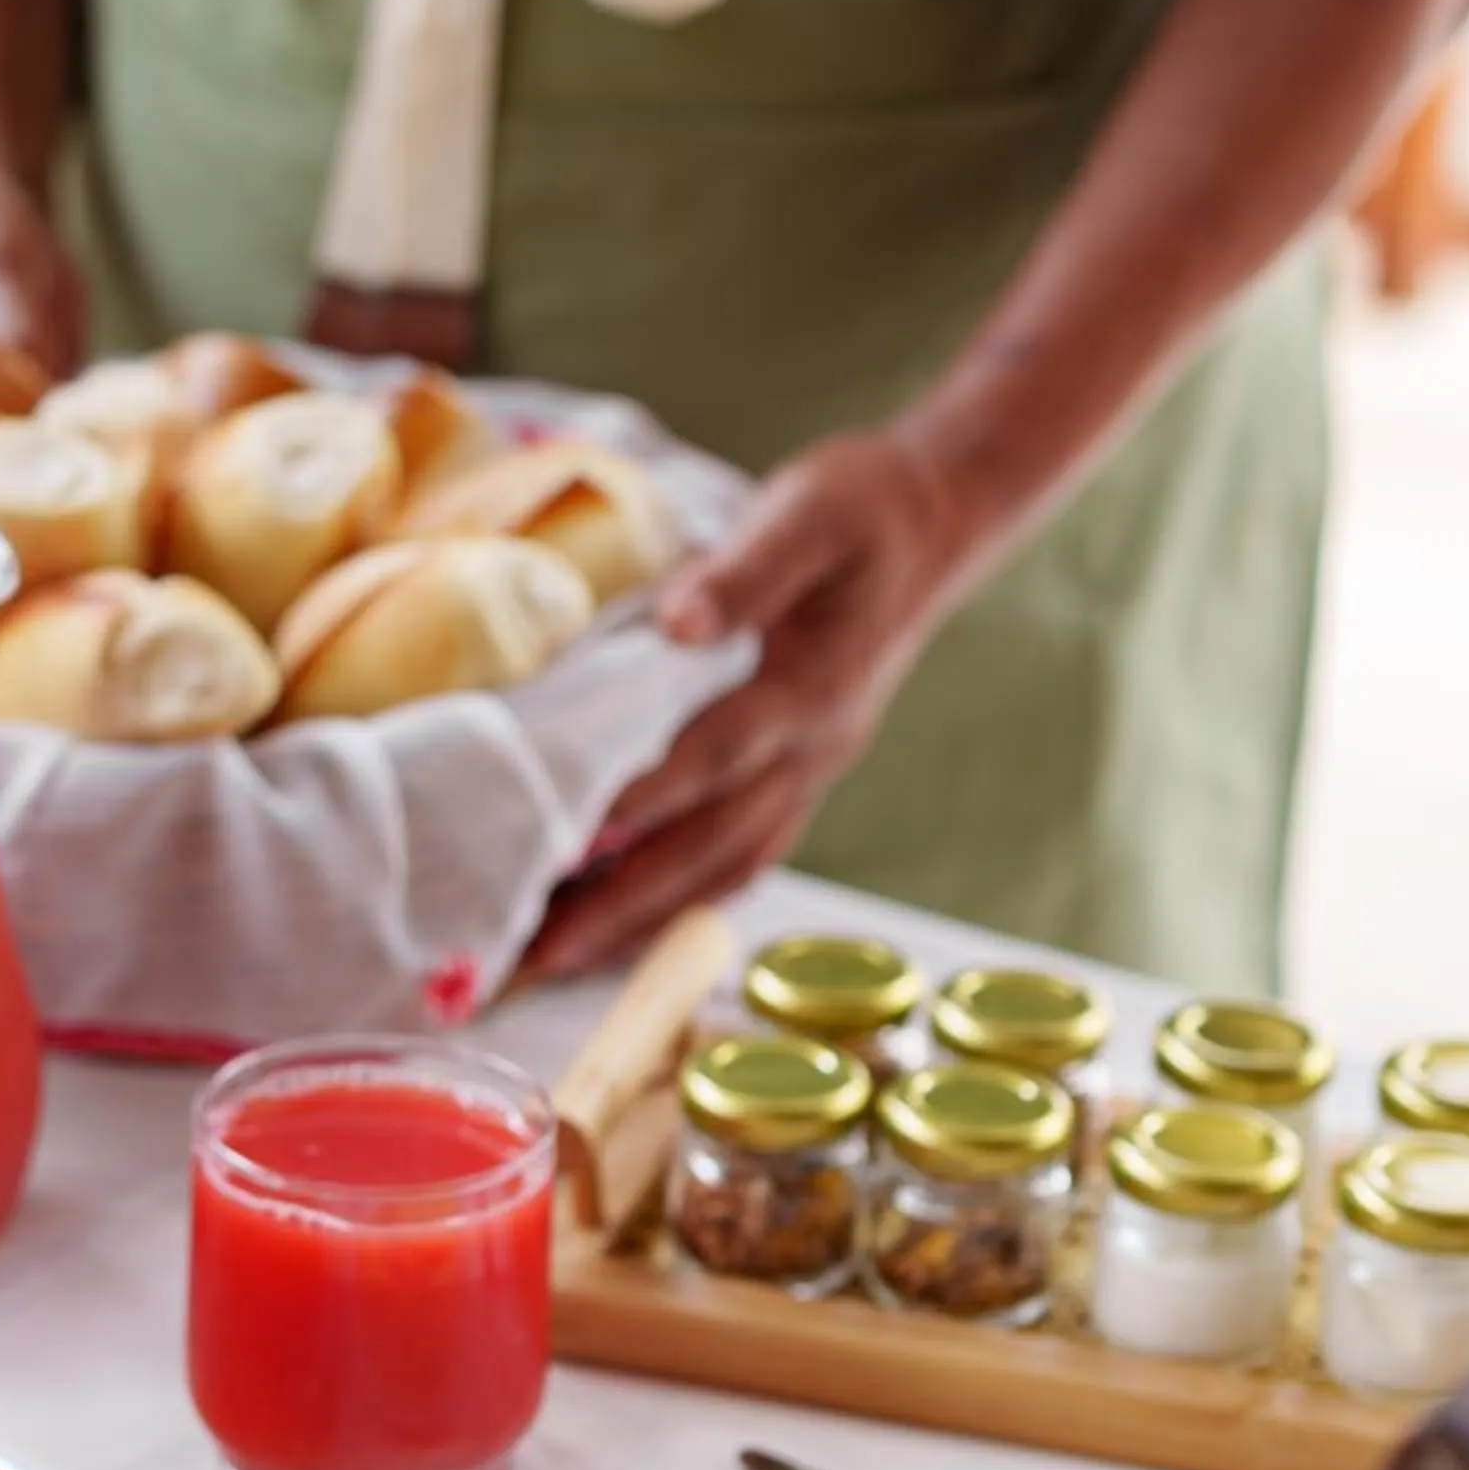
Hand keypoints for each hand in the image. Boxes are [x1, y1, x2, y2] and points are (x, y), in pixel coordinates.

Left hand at [524, 427, 977, 979]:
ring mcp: (809, 773)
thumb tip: (681, 620)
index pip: (712, 752)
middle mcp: (811, 749)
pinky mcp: (800, 778)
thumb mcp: (811, 509)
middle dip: (622, 904)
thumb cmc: (860, 509)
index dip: (641, 798)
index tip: (566, 839)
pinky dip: (681, 900)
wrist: (931, 526)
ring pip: (723, 867)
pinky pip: (740, 858)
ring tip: (558, 959)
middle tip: (537, 952)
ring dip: (642, 921)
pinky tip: (623, 924)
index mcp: (809, 686)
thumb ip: (748, 567)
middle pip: (710, 842)